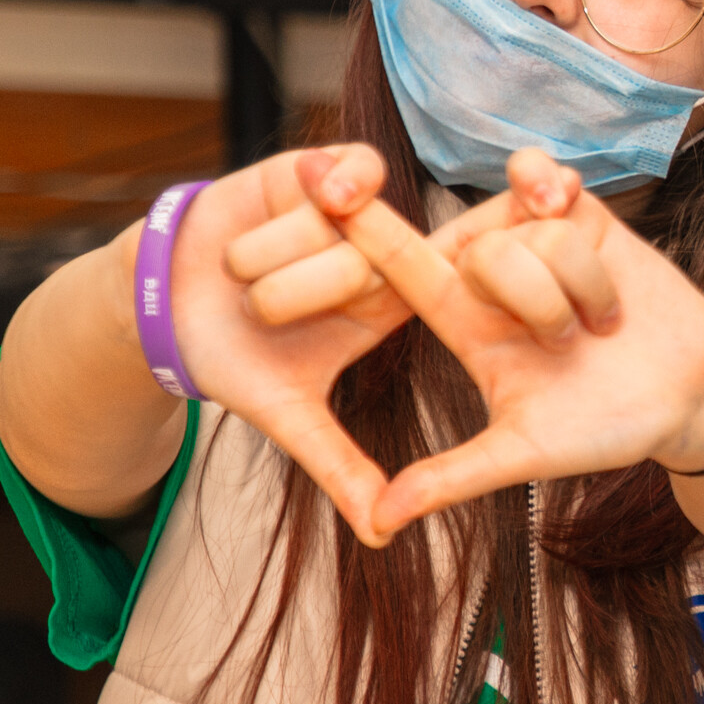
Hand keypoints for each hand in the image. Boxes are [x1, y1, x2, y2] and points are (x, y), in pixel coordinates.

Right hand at [154, 145, 548, 535]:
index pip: (460, 277)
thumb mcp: (287, 414)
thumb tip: (380, 534)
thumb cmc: (234, 358)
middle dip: (313, 290)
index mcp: (392, 304)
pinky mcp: (318, 169)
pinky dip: (299, 202)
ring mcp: (353, 210)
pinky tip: (293, 208)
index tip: (539, 249)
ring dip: (279, 259)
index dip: (499, 262)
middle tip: (267, 312)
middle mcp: (382, 252)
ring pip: (349, 226)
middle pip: (382, 260)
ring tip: (250, 277)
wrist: (163, 301)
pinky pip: (337, 174)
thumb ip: (338, 465)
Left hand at [245, 149, 703, 543]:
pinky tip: (564, 197)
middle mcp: (495, 277)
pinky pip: (547, 177)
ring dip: (577, 281)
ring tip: (603, 321)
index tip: (321, 193)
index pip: (403, 270)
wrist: (688, 398)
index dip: (368, 234)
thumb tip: (380, 517)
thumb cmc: (606, 430)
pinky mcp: (586, 217)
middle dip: (528, 294)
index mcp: (466, 324)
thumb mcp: (524, 453)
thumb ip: (452, 477)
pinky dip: (552, 183)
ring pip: (529, 229)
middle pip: (477, 250)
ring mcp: (540, 242)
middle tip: (568, 341)